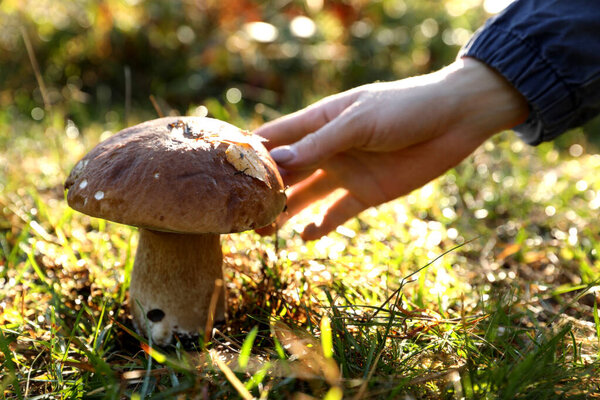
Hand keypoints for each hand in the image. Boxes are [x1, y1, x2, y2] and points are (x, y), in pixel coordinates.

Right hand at [255, 58, 528, 239]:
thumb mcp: (359, 122)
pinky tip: (306, 236)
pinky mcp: (366, 193)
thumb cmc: (405, 108)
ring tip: (264, 230)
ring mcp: (346, 172)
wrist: (454, 121)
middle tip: (240, 214)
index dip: (251, 153)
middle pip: (287, 173)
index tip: (225, 172)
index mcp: (320, 122)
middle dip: (264, 191)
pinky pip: (337, 213)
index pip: (276, 138)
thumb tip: (275, 163)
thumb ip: (318, 145)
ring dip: (286, 212)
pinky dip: (321, 225)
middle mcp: (327, 149)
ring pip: (306, 196)